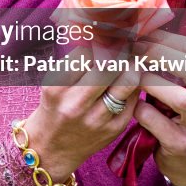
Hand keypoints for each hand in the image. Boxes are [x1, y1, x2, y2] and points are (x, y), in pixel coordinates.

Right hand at [22, 42, 141, 181]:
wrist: (52, 149)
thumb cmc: (54, 108)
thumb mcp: (54, 84)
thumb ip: (75, 63)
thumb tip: (102, 37)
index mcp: (57, 88)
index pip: (86, 54)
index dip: (100, 41)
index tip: (108, 35)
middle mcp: (76, 104)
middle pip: (109, 66)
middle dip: (120, 51)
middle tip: (125, 43)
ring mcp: (97, 119)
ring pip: (127, 82)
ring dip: (132, 66)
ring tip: (132, 59)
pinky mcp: (114, 129)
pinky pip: (132, 99)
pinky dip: (133, 87)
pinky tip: (129, 81)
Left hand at [131, 28, 185, 185]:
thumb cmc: (183, 114)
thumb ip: (177, 61)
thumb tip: (145, 28)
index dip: (165, 38)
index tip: (141, 32)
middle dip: (159, 54)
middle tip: (134, 47)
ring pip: (179, 97)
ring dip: (150, 82)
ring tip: (132, 74)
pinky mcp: (184, 145)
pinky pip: (158, 122)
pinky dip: (142, 109)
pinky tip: (133, 105)